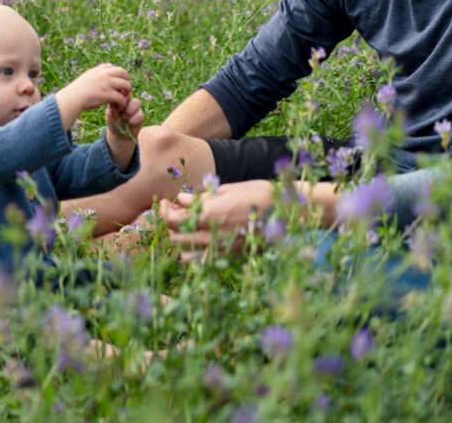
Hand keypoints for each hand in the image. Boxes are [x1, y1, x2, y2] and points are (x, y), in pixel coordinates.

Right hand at [55, 63, 132, 128]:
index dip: (118, 75)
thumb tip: (101, 78)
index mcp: (98, 70)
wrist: (72, 99)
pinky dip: (122, 103)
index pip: (114, 67)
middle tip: (125, 90)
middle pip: (123, 73)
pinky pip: (121, 97)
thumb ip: (95, 77)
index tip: (117, 83)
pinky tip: (119, 107)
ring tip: (123, 99)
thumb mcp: (86, 79)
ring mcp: (106, 83)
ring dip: (127, 92)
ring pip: (126, 85)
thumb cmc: (76, 92)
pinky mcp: (108, 94)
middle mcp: (104, 74)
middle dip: (126, 81)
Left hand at [104, 95, 143, 167]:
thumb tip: (115, 103)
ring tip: (125, 117)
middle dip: (124, 102)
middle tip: (120, 110)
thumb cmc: (113, 123)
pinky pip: (140, 114)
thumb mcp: (110, 116)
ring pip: (136, 102)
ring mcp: (135, 108)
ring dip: (130, 110)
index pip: (121, 90)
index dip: (120, 95)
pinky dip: (134, 119)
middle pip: (130, 94)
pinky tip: (130, 123)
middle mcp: (128, 101)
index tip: (115, 104)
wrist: (120, 135)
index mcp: (119, 98)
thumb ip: (112, 109)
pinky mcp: (140, 116)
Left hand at [160, 181, 276, 256]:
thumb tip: (182, 199)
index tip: (164, 202)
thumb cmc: (259, 194)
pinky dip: (193, 254)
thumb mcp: (228, 190)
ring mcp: (221, 250)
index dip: (162, 212)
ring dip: (179, 241)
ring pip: (184, 254)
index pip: (171, 221)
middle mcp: (212, 236)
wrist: (288, 213)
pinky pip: (202, 262)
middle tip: (172, 211)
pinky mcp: (230, 258)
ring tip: (184, 227)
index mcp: (210, 215)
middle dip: (168, 225)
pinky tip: (198, 241)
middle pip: (174, 237)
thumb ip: (202, 198)